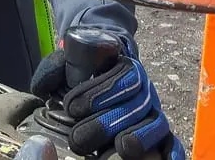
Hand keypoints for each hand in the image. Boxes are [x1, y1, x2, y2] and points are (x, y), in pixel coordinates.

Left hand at [30, 29, 185, 158]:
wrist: (105, 73)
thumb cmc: (85, 73)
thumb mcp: (69, 64)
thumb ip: (55, 69)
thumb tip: (42, 87)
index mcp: (126, 69)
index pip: (123, 76)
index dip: (101, 91)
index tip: (72, 107)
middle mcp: (144, 90)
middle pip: (136, 104)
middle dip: (108, 122)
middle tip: (78, 139)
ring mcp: (153, 113)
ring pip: (155, 123)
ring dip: (139, 138)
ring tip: (121, 149)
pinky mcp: (159, 135)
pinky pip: (172, 141)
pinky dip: (171, 152)